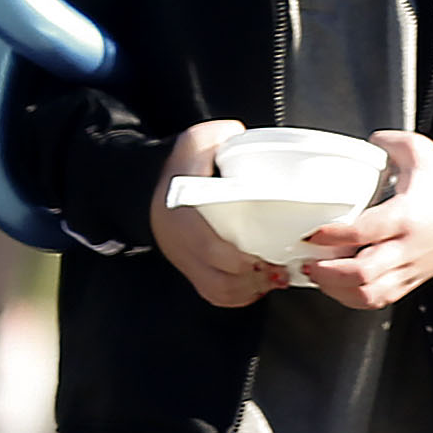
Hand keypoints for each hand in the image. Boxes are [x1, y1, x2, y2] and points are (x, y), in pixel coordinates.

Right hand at [151, 117, 281, 309]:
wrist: (147, 182)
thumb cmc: (180, 161)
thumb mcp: (198, 140)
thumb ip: (220, 137)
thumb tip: (241, 137)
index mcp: (180, 214)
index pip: (211, 248)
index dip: (240, 260)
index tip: (267, 256)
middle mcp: (179, 243)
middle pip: (218, 278)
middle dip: (254, 278)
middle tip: (284, 266)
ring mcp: (183, 258)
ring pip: (216, 291)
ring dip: (249, 290)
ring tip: (277, 276)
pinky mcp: (189, 266)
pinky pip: (211, 293)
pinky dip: (237, 296)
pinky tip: (259, 285)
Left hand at [298, 131, 432, 310]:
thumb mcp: (424, 152)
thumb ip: (392, 144)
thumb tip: (369, 141)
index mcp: (406, 215)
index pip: (360, 232)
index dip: (329, 235)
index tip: (311, 233)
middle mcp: (408, 246)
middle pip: (361, 273)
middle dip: (326, 271)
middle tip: (308, 259)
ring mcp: (411, 266)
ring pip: (368, 294)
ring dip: (337, 290)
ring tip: (319, 275)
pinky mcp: (415, 278)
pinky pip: (380, 299)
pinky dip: (354, 298)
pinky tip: (340, 286)